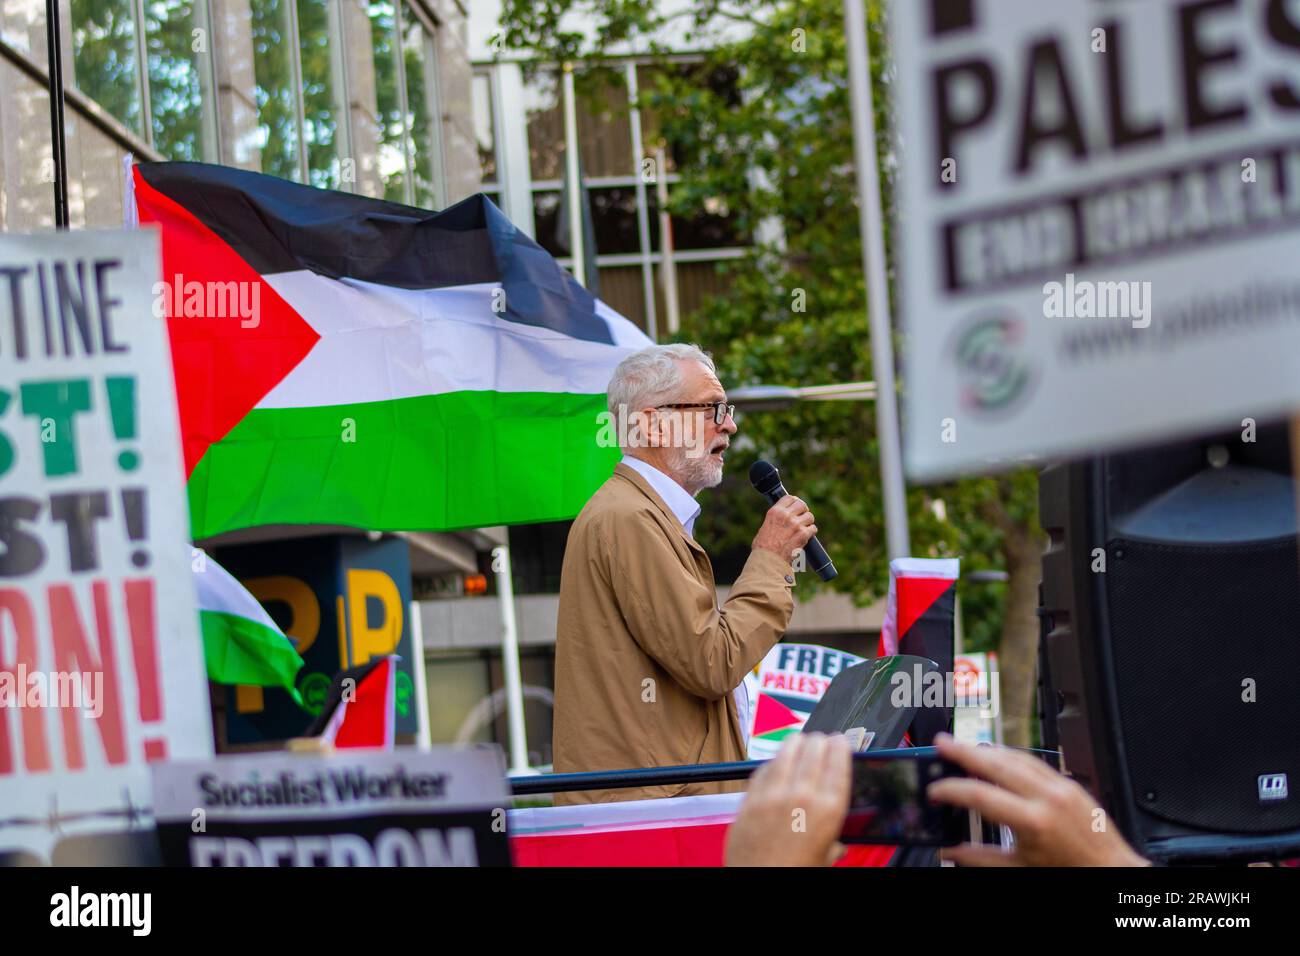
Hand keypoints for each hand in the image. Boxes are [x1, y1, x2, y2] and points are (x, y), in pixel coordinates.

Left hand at [725, 733, 850, 866]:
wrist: (760, 885)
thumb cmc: (794, 873)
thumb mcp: (825, 858)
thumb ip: (832, 843)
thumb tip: (837, 845)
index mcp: (828, 811)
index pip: (838, 763)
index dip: (840, 746)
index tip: (840, 740)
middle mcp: (802, 797)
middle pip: (813, 751)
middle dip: (818, 741)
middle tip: (820, 740)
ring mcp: (773, 795)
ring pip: (785, 753)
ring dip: (794, 743)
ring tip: (798, 741)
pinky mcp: (750, 799)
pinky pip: (762, 770)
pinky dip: (771, 763)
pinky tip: (774, 763)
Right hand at [751, 496, 816, 564]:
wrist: (768, 561)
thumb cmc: (763, 548)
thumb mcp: (764, 528)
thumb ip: (775, 520)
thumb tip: (780, 520)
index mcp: (775, 512)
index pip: (789, 498)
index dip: (795, 502)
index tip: (796, 506)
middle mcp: (786, 515)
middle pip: (802, 504)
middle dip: (803, 510)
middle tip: (802, 517)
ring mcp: (796, 524)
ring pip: (809, 516)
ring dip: (808, 522)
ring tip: (804, 529)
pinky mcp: (803, 534)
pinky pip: (813, 528)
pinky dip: (811, 532)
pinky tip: (806, 536)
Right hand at [927, 733, 1148, 866]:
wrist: (1113, 873)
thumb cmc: (1072, 872)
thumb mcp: (1021, 869)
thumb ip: (980, 858)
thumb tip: (951, 852)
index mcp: (1033, 821)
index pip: (980, 795)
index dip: (951, 789)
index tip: (935, 790)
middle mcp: (1047, 797)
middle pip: (996, 764)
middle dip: (964, 751)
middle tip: (942, 742)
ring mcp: (1061, 786)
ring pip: (1016, 757)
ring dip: (986, 749)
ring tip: (963, 746)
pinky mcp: (1070, 783)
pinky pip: (1034, 761)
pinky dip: (1010, 756)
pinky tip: (997, 755)